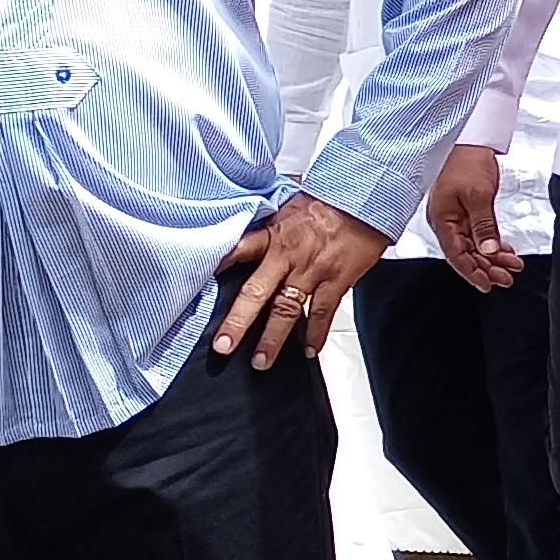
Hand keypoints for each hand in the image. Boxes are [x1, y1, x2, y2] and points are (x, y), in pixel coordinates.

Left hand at [215, 192, 390, 367]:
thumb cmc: (328, 199)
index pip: (235, 252)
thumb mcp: (289, 202)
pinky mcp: (336, 280)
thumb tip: (252, 214)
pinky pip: (323, 312)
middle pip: (256, 293)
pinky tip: (308, 351)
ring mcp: (312, 271)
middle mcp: (287, 256)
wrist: (366, 197)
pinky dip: (316, 334)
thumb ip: (269, 218)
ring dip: (272, 338)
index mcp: (272, 235)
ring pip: (287, 310)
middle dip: (238, 322)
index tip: (194, 289)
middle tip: (223, 346)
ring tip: (261, 362)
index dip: (214, 269)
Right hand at [426, 144, 518, 289]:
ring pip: (474, 245)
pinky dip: (492, 243)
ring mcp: (455, 215)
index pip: (456, 255)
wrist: (470, 140)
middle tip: (507, 278)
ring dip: (492, 257)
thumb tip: (488, 252)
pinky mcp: (465, 210)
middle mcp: (446, 220)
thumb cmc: (467, 162)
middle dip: (487, 268)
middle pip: (466, 253)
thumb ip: (483, 227)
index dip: (472, 272)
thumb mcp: (479, 196)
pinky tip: (505, 251)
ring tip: (512, 266)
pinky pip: (477, 233)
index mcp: (442, 219)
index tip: (487, 285)